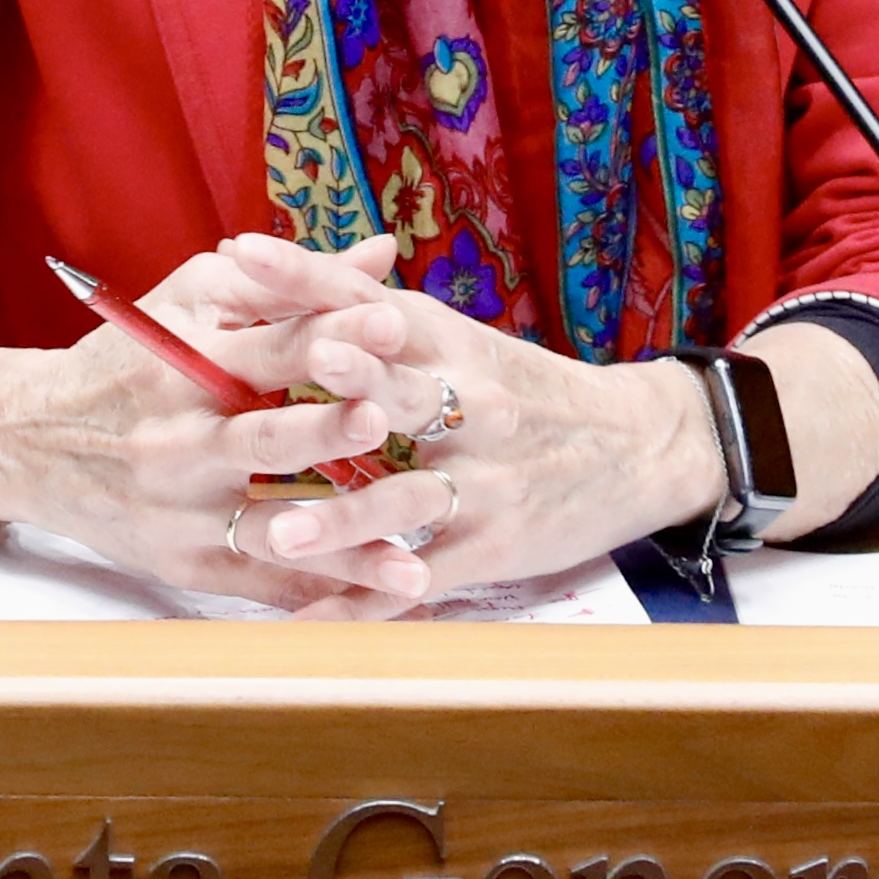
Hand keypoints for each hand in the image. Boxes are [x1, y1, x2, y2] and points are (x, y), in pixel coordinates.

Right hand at [0, 236, 440, 613]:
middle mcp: (183, 439)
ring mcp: (183, 508)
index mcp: (187, 362)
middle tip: (388, 421)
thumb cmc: (126, 359)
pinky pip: (260, 582)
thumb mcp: (191, 300)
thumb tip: (383, 254)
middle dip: (330, 431)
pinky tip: (376, 604)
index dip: (331, 335)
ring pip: (271, 527)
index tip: (393, 326)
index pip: (269, 346)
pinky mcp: (185, 561)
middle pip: (268, 439)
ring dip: (343, 543)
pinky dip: (318, 594)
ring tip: (410, 561)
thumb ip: (289, 283)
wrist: (28, 440)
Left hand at [205, 233, 725, 599]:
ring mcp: (482, 479)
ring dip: (341, 521)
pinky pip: (421, 579)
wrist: (639, 445)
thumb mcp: (460, 340)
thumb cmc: (525, 389)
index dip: (305, 277)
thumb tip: (286, 274)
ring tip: (279, 533)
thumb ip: (375, 312)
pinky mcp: (494, 544)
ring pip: (403, 500)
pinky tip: (314, 623)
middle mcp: (467, 403)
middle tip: (290, 380)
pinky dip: (367, 601)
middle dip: (345, 384)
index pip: (366, 299)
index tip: (239, 254)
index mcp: (448, 342)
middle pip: (397, 391)